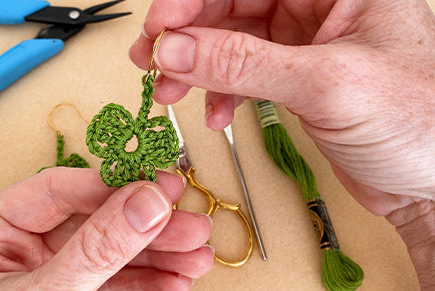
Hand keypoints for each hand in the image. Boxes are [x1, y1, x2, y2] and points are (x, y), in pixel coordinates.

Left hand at [0, 168, 212, 289]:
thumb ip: (94, 249)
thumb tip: (146, 202)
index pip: (58, 190)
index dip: (114, 185)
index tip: (160, 187)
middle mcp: (19, 246)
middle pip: (96, 218)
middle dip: (149, 225)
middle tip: (190, 223)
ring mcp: (49, 270)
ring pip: (113, 249)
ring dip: (160, 253)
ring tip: (197, 255)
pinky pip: (116, 280)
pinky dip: (150, 281)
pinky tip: (177, 278)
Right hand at [129, 1, 434, 287]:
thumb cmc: (420, 123)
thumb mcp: (327, 84)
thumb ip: (245, 64)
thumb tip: (177, 49)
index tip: (162, 25)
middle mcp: (322, 7)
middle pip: (233, 3)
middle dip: (188, 33)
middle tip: (154, 59)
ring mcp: (307, 43)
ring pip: (232, 39)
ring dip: (197, 65)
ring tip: (172, 88)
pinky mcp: (298, 79)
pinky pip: (244, 73)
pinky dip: (222, 92)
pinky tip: (217, 112)